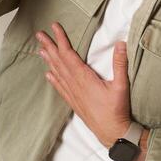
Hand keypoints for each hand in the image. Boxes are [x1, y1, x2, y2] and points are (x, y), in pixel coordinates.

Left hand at [36, 22, 132, 149]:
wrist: (112, 133)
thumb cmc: (117, 110)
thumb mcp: (121, 85)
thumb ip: (120, 64)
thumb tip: (121, 44)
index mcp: (84, 78)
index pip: (69, 54)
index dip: (61, 40)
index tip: (54, 27)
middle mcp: (75, 85)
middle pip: (59, 61)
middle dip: (49, 46)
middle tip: (39, 34)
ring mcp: (73, 94)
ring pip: (57, 73)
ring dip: (49, 60)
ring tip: (40, 50)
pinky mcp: (74, 102)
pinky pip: (60, 87)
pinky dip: (53, 79)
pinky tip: (48, 74)